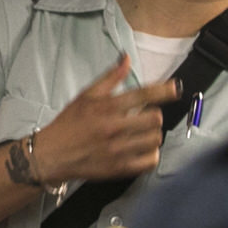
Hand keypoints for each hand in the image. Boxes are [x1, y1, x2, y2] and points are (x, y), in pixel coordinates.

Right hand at [28, 57, 173, 185]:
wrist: (51, 155)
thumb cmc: (69, 124)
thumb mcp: (86, 96)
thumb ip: (110, 78)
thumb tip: (127, 59)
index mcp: (106, 107)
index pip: (143, 95)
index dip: (164, 90)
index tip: (175, 88)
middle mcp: (113, 128)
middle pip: (155, 118)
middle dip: (153, 114)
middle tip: (144, 117)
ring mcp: (118, 150)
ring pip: (155, 139)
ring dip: (153, 134)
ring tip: (142, 133)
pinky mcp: (119, 168)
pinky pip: (150, 161)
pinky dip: (152, 155)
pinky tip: (142, 149)